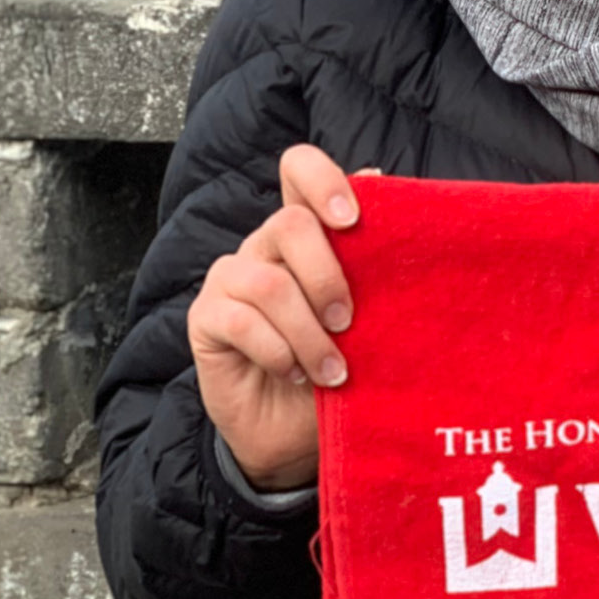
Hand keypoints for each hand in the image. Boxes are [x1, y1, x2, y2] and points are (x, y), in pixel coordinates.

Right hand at [188, 145, 367, 492]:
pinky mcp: (206, 318)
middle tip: (349, 321)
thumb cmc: (339, 362)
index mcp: (307, 232)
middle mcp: (264, 245)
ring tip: (332, 370)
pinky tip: (294, 373)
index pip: (297, 169)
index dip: (322, 179)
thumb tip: (392, 199)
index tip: (353, 218)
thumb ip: (374, 265)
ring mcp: (230, 279)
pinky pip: (242, 322)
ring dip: (308, 332)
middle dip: (327, 274)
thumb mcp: (368, 317)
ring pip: (269, 282)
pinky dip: (278, 352)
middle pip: (289, 223)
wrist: (295, 429)